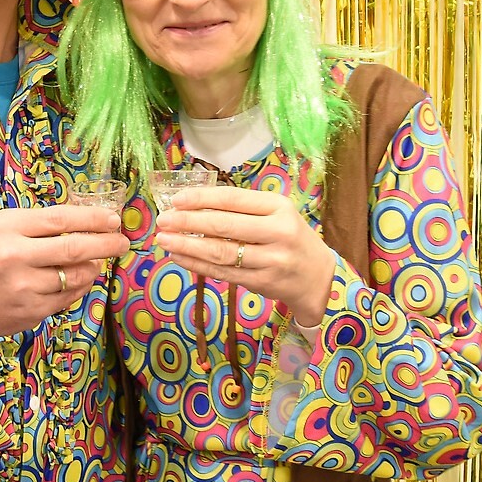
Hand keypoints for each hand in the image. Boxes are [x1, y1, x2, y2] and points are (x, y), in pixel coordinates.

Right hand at [0, 205, 128, 343]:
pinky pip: (69, 298)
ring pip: (76, 276)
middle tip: (122, 242)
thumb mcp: (0, 228)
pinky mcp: (31, 312)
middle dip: (106, 244)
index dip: (93, 219)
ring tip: (97, 261)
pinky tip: (77, 279)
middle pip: (75, 248)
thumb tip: (86, 224)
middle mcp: (16, 257)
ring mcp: (24, 288)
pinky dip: (79, 287)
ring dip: (94, 267)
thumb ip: (37, 225)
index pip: (61, 219)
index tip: (113, 219)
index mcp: (7, 229)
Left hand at [153, 186, 336, 324]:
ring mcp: (270, 260)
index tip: (176, 199)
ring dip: (188, 246)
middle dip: (189, 222)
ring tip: (164, 240)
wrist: (318, 276)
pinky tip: (180, 257)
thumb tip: (192, 205)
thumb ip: (243, 209)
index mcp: (279, 208)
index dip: (202, 198)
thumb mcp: (276, 214)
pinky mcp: (262, 283)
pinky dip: (198, 265)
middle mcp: (277, 232)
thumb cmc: (289, 238)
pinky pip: (223, 273)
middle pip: (225, 225)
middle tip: (163, 220)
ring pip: (221, 252)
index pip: (234, 199)